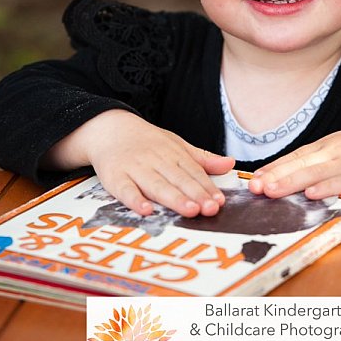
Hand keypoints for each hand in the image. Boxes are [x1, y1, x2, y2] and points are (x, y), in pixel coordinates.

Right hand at [42, 110, 234, 216]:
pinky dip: (135, 200)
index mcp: (172, 152)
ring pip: (156, 185)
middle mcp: (155, 159)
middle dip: (195, 194)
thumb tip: (230, 164)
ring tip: (189, 210)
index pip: (192, 171)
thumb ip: (201, 158)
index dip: (206, 186)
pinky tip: (146, 210)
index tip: (219, 201)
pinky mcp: (115, 177)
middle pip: (177, 179)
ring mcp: (135, 168)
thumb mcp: (176, 145)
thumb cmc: (147, 142)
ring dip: (173, 198)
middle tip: (210, 208)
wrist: (109, 130)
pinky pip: (125, 190)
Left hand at [248, 115, 340, 199]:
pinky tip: (312, 194)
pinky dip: (327, 188)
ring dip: (292, 183)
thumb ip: (320, 162)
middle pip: (300, 164)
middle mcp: (334, 152)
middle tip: (253, 187)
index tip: (252, 179)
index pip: (294, 157)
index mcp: (327, 146)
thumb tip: (292, 177)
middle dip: (275, 177)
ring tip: (271, 191)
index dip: (273, 168)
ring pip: (316, 173)